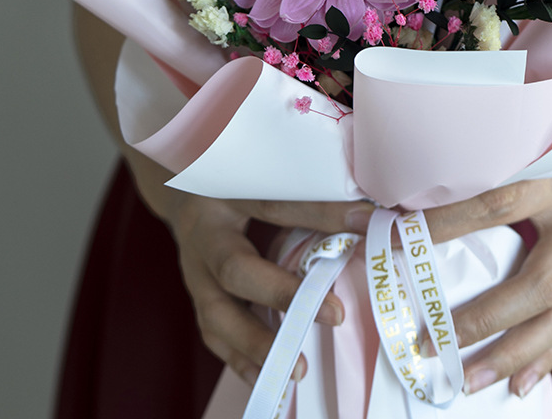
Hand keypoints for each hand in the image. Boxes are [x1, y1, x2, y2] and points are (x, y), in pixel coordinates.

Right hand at [167, 193, 374, 385]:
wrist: (182, 190)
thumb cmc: (238, 180)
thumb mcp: (263, 174)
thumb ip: (306, 191)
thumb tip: (369, 209)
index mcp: (227, 190)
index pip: (276, 204)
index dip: (323, 215)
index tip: (369, 223)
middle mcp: (205, 233)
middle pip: (235, 268)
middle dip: (284, 295)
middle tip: (336, 314)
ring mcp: (194, 270)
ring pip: (217, 314)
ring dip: (259, 344)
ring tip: (300, 368)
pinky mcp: (196, 296)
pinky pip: (213, 333)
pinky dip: (241, 359)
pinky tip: (269, 377)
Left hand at [423, 143, 551, 397]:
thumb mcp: (529, 152)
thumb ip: (484, 174)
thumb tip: (416, 198)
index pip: (495, 205)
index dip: (446, 225)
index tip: (397, 242)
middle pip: (540, 284)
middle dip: (485, 320)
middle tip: (434, 342)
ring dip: (513, 354)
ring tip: (470, 380)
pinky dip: (545, 358)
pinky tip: (518, 381)